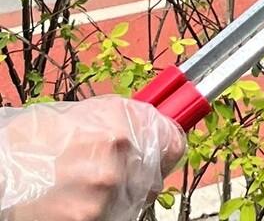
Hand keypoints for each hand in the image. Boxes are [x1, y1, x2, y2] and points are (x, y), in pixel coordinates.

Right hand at [0, 96, 184, 220]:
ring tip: (75, 192)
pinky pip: (113, 218)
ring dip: (114, 199)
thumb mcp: (78, 116)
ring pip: (132, 200)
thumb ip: (118, 122)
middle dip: (135, 175)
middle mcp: (120, 152)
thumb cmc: (26, 145)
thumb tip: (151, 126)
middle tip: (101, 176)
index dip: (166, 148)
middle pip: (153, 174)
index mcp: (120, 119)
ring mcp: (107, 191)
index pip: (172, 140)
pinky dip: (97, 217)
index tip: (162, 152)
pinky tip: (69, 208)